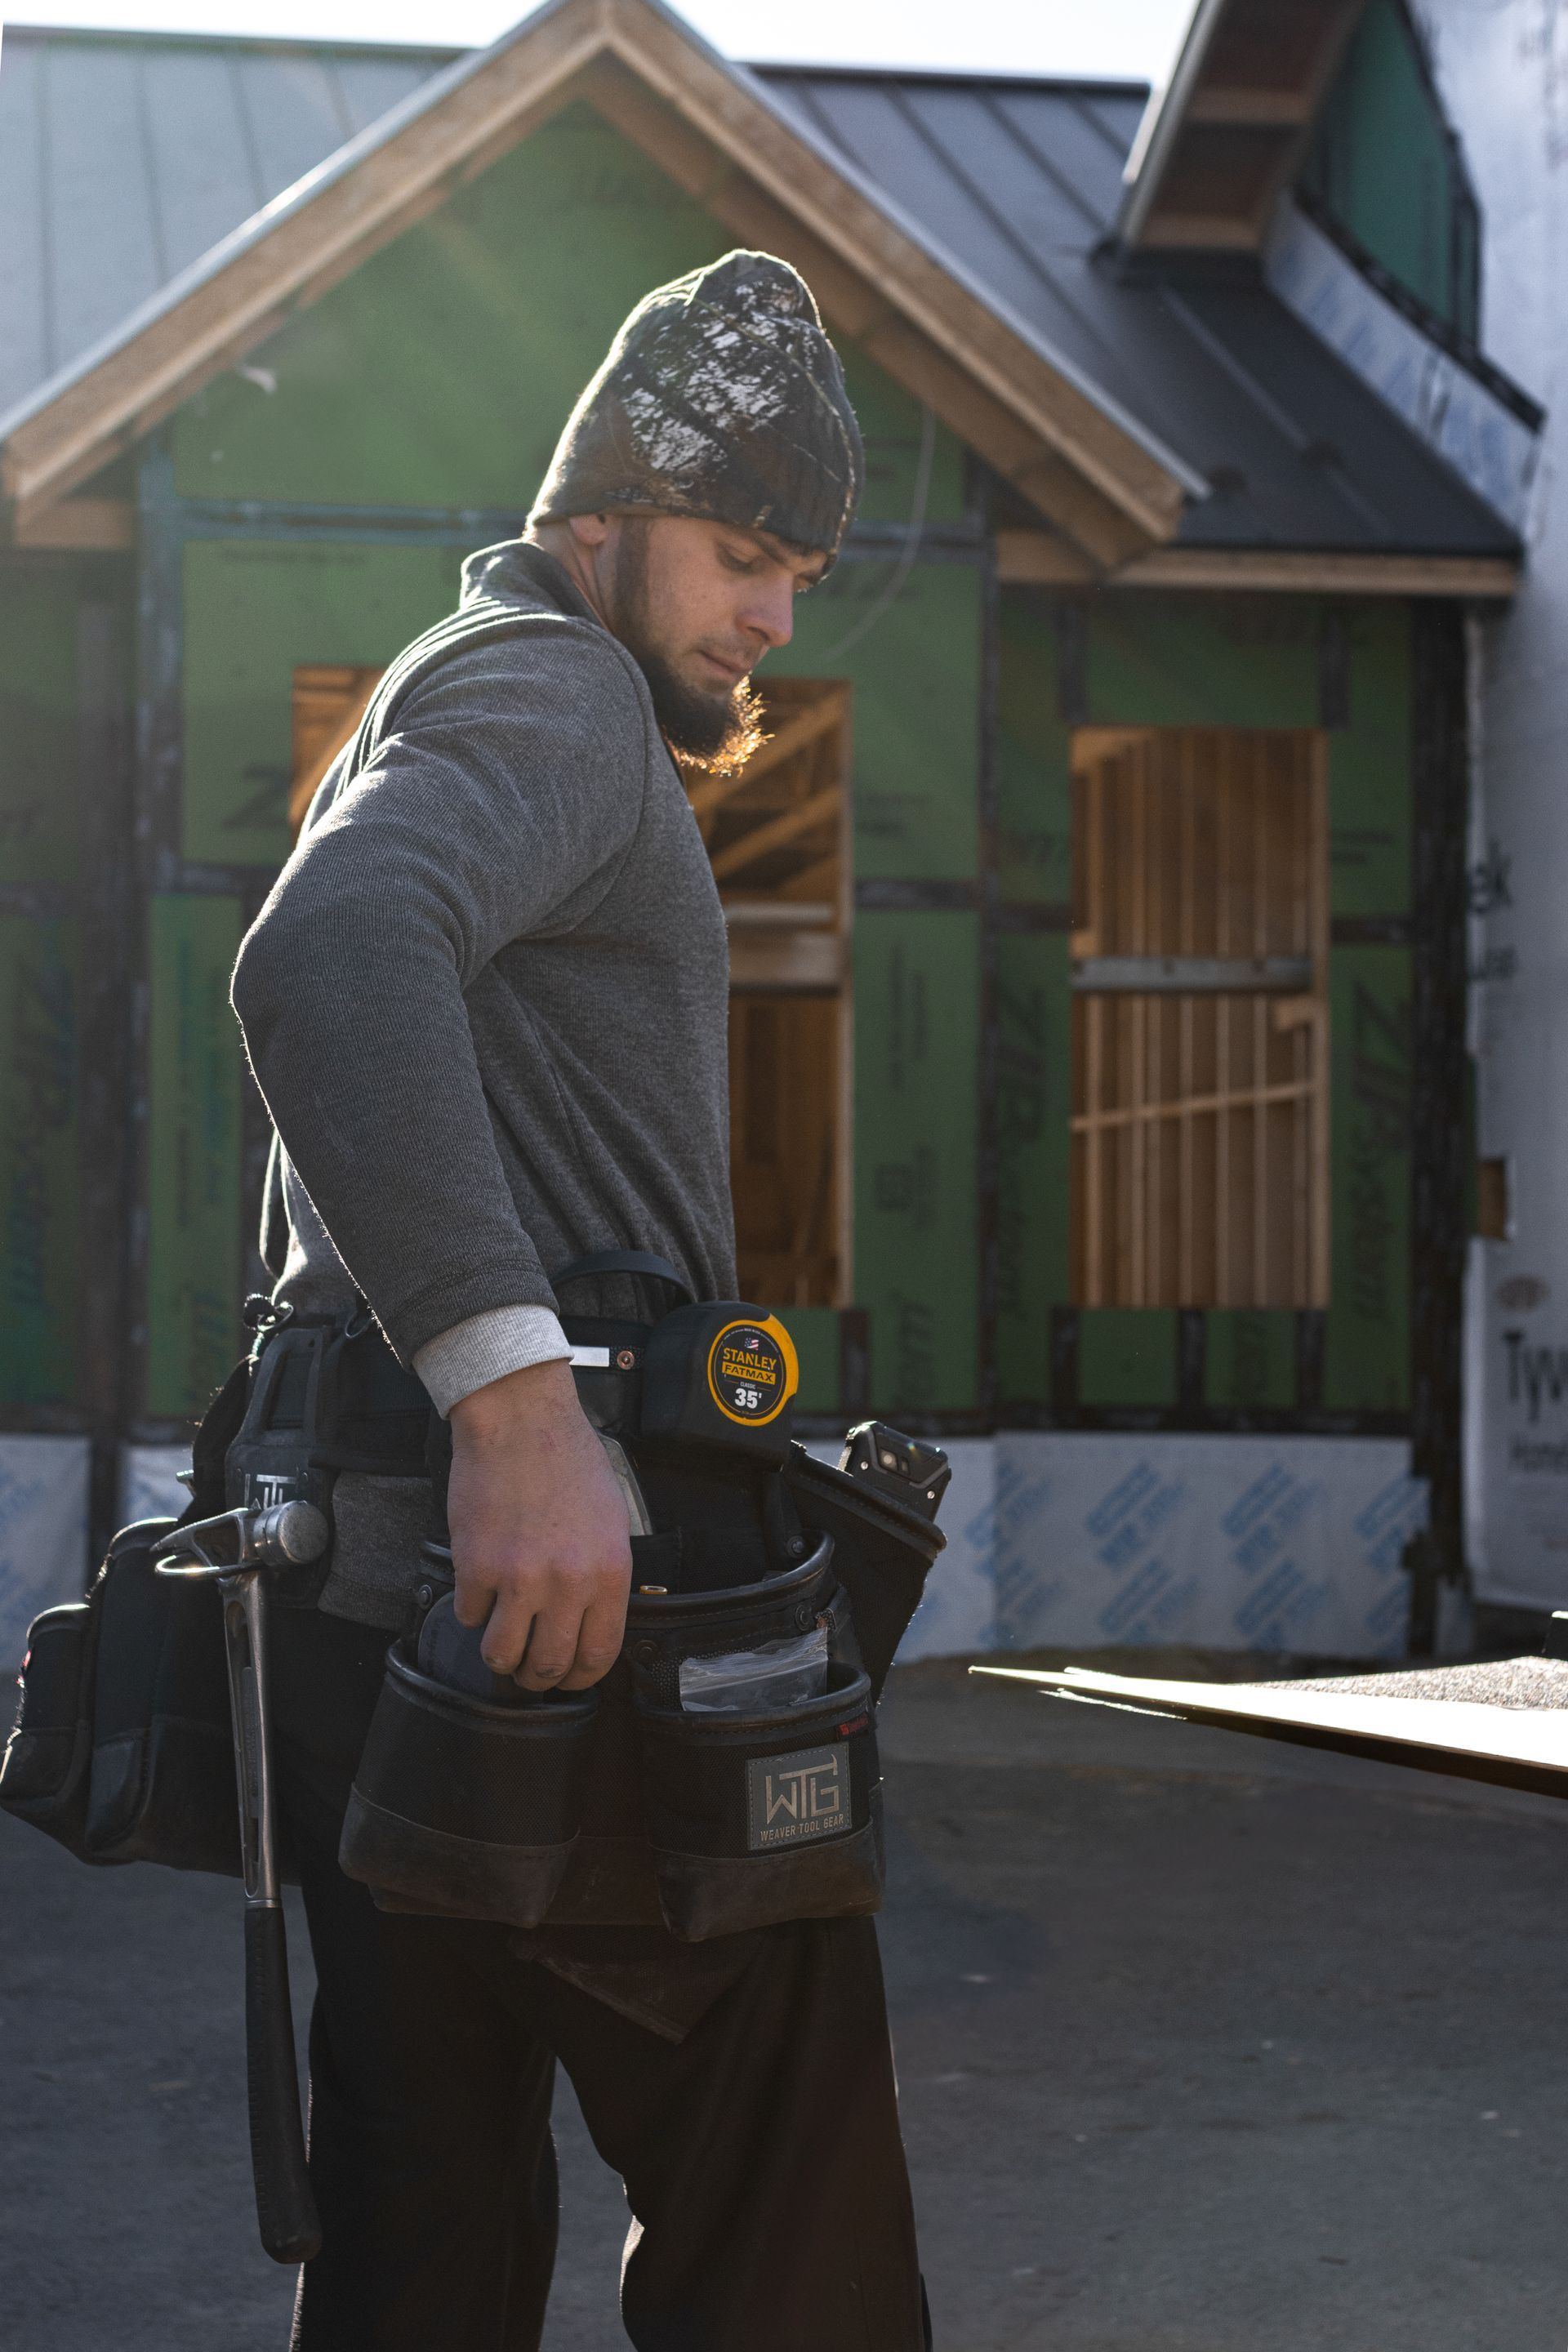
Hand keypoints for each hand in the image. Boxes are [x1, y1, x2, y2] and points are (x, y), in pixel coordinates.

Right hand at [447, 1359, 631, 1690]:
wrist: (520, 1420)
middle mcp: (566, 1584)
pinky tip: (480, 1589)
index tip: (568, 1679)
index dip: (580, 1678)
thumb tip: (588, 1623)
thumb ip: (602, 1576)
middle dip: (536, 1676)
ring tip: (500, 1639)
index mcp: (608, 1574)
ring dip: (500, 1655)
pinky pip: (469, 1616)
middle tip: (528, 1669)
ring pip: (502, 1654)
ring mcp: (518, 1578)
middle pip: (548, 1665)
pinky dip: (472, 1610)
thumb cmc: (567, 1460)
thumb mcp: (610, 1521)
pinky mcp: (475, 1567)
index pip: (598, 1655)